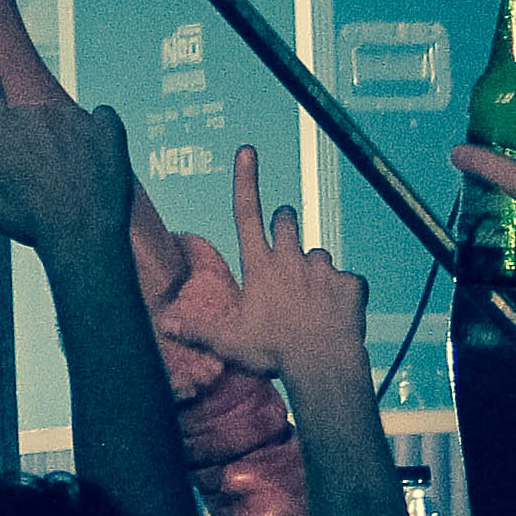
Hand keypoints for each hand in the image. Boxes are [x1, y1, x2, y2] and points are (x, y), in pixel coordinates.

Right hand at [0, 86, 135, 262]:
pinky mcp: (107, 126)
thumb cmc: (35, 226)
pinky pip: (102, 120)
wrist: (85, 238)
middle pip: (31, 120)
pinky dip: (100, 137)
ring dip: (68, 145)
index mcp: (2, 131)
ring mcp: (73, 117)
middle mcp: (35, 115)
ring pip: (66, 123)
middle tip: (49, 183)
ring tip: (76, 182)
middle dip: (37, 144)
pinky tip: (99, 164)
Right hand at [154, 145, 370, 390]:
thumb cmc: (274, 353)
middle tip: (284, 239)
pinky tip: (338, 312)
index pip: (247, 212)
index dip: (246, 179)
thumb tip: (164, 325)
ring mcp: (324, 269)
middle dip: (285, 221)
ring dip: (315, 266)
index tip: (247, 151)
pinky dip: (344, 292)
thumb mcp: (229, 342)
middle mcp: (291, 259)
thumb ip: (196, 331)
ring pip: (320, 254)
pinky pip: (349, 281)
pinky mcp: (351, 284)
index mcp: (260, 266)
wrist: (323, 365)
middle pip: (287, 220)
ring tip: (311, 297)